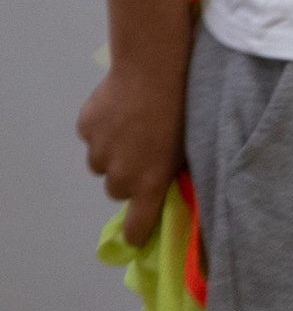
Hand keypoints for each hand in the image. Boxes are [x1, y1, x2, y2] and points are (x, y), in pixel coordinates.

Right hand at [79, 62, 188, 246]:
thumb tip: (170, 185)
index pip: (137, 225)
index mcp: (149, 185)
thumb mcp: (189, 150)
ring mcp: (98, 151)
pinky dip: (101, 128)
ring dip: (112, 152)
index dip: (136, 232)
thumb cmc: (183, 112)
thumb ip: (174, 173)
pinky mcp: (85, 128)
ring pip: (101, 162)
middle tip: (142, 153)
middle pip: (117, 190)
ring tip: (131, 126)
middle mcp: (120, 176)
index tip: (135, 236)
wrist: (154, 73)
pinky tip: (119, 108)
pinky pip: (92, 135)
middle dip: (126, 176)